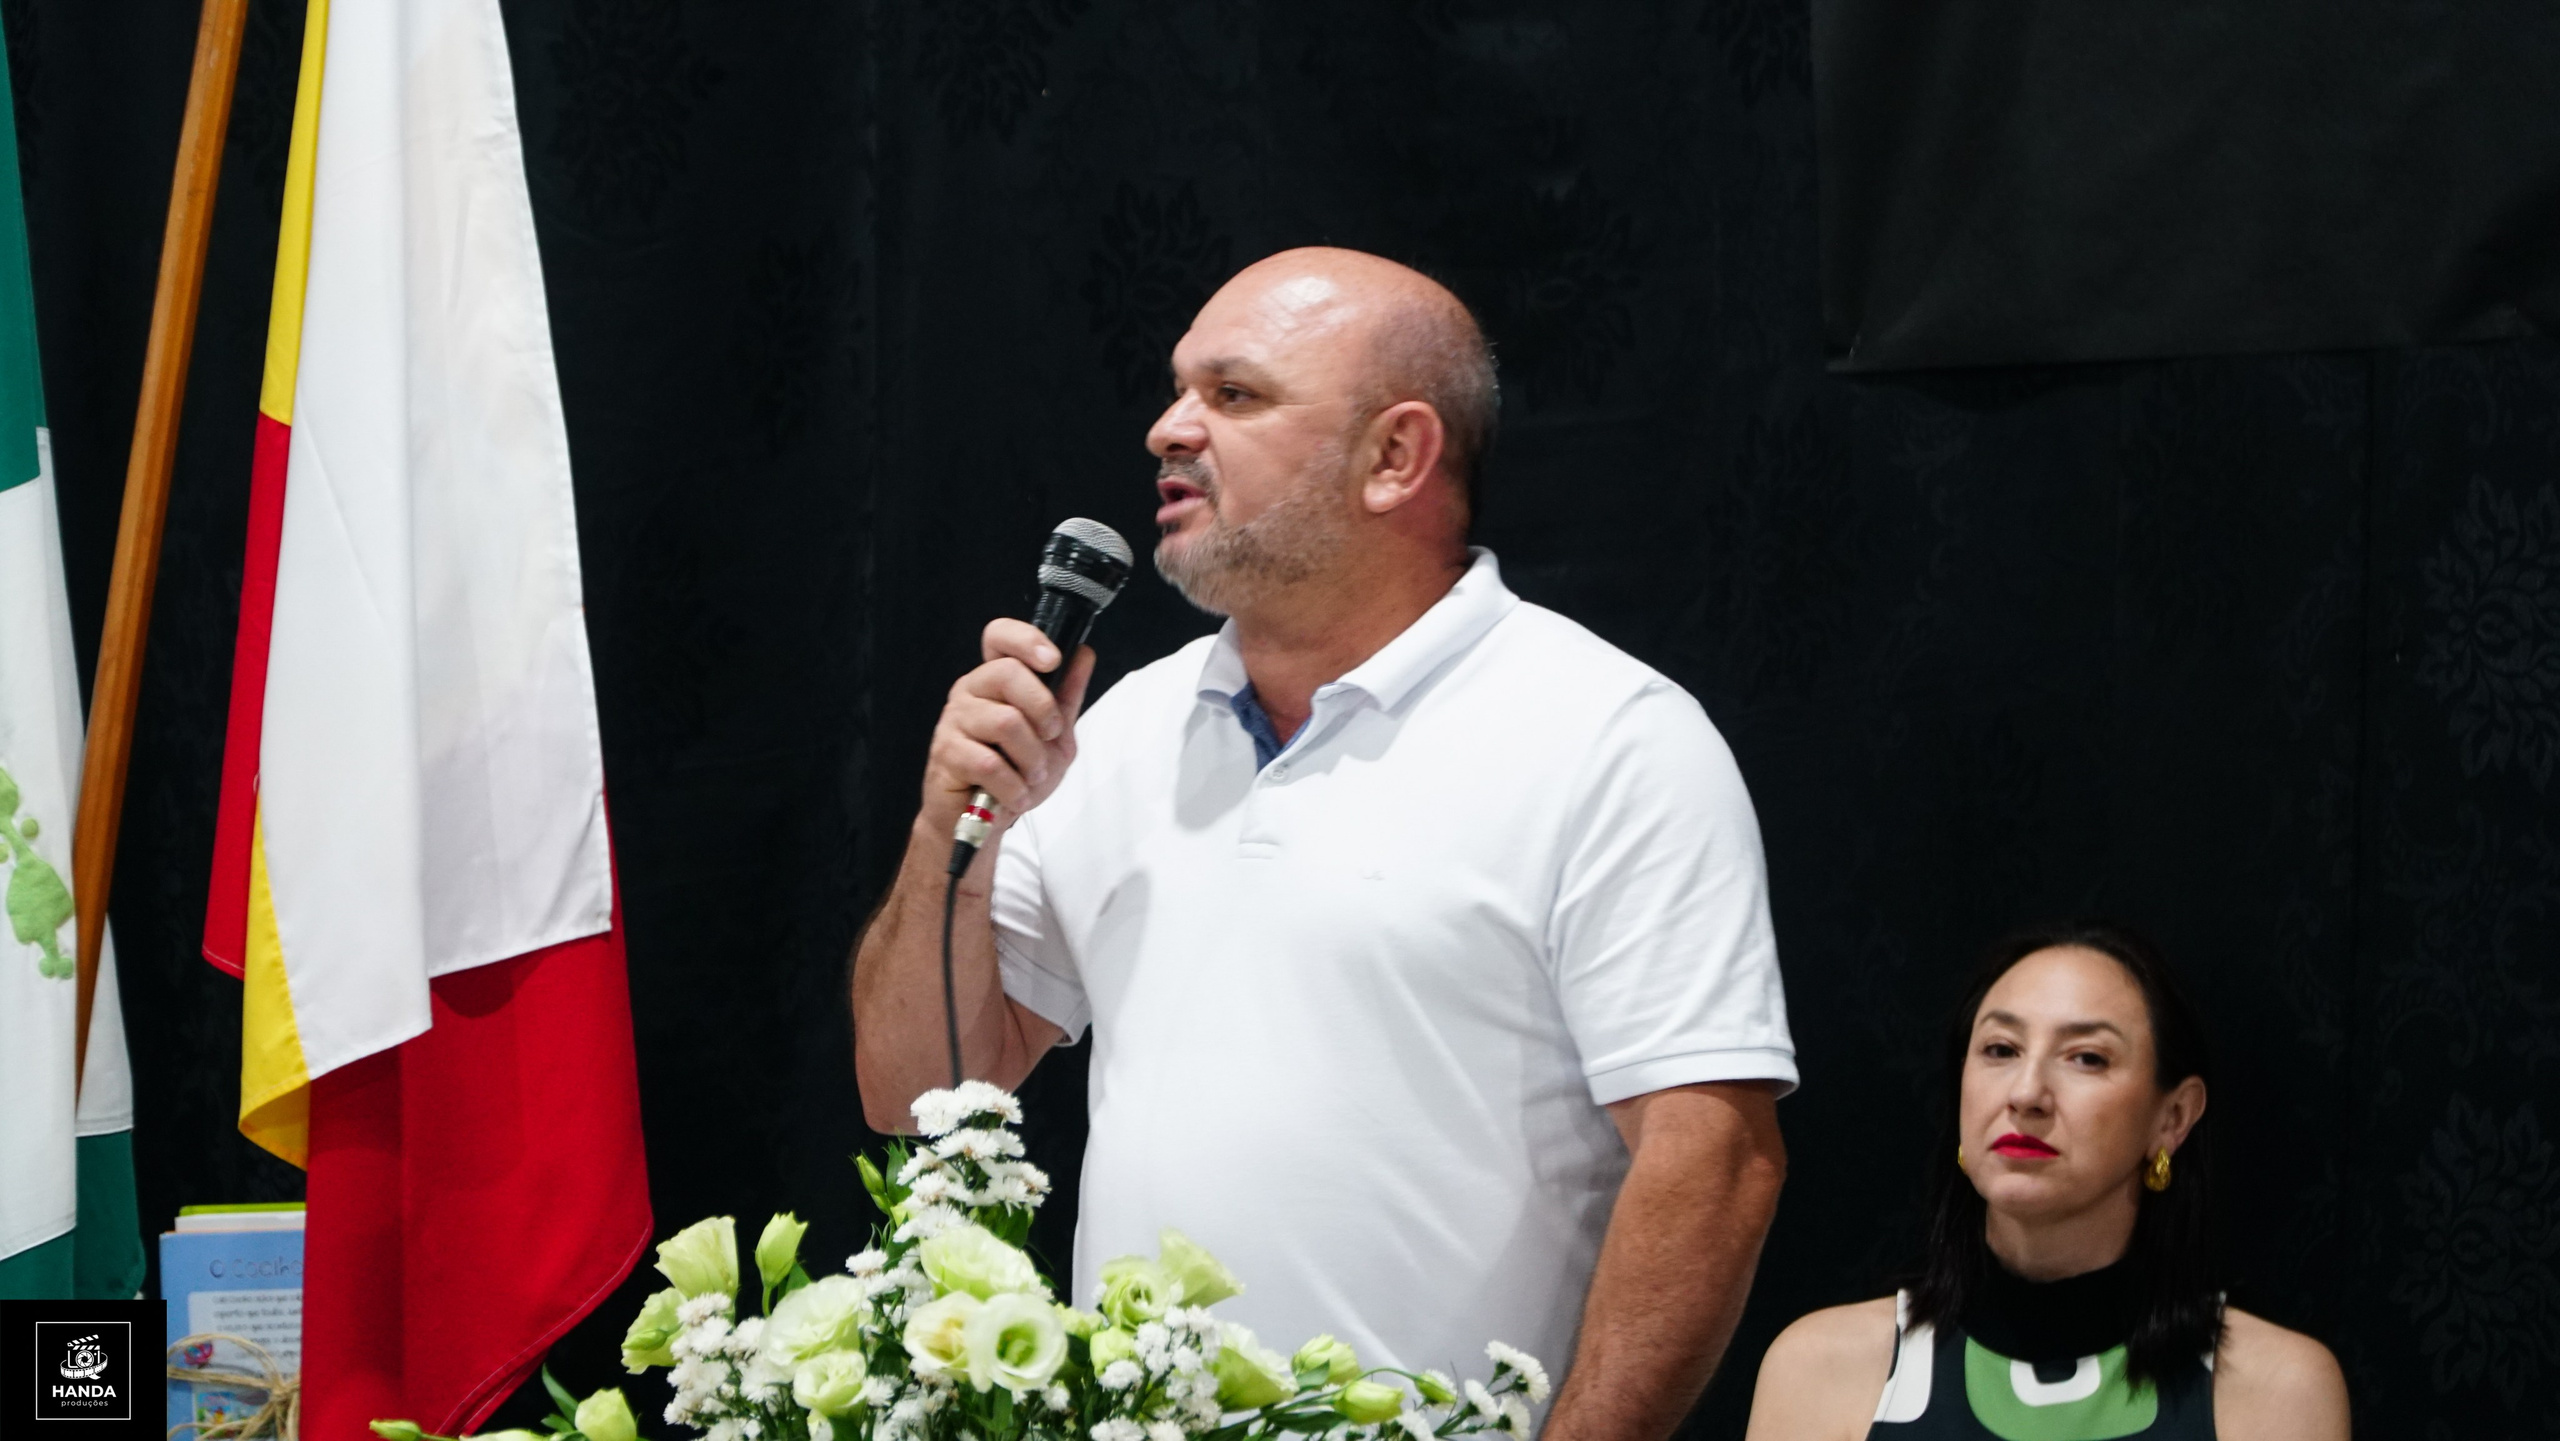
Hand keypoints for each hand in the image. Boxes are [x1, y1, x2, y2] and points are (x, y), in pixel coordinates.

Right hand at [922, 619, 1095, 831]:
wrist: (981, 819)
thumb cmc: (1015, 773)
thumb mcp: (1054, 735)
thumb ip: (1066, 696)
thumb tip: (1083, 654)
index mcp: (995, 679)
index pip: (999, 636)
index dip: (1026, 639)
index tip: (1052, 660)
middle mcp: (970, 691)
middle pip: (1008, 673)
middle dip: (1043, 709)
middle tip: (1050, 737)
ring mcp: (954, 721)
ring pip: (1005, 722)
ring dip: (1032, 758)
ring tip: (1032, 776)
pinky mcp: (946, 754)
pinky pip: (989, 763)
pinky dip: (1014, 785)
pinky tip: (1016, 794)